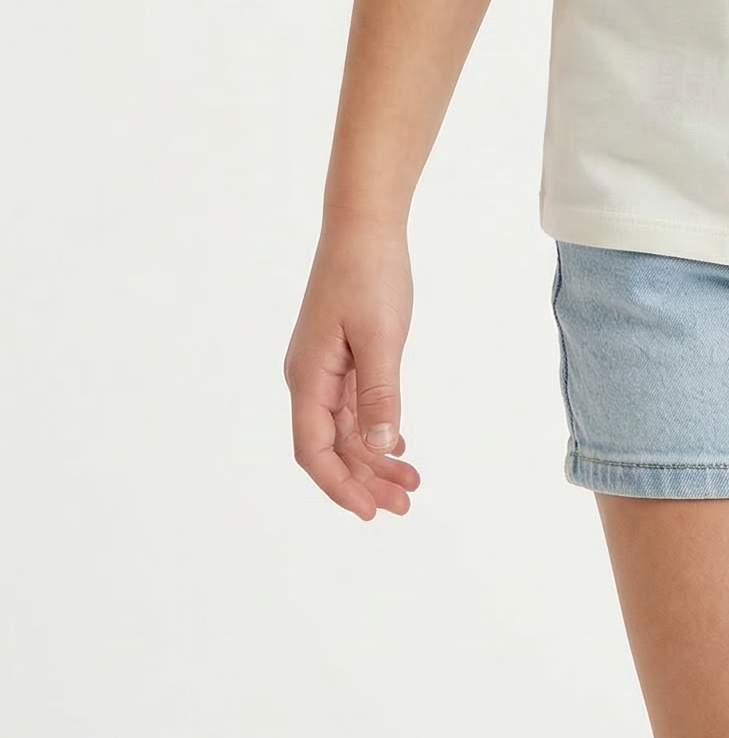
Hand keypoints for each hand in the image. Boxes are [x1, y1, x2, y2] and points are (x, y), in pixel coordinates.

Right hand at [284, 224, 422, 520]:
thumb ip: (379, 395)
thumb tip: (376, 448)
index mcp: (308, 378)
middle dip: (365, 480)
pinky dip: (375, 429)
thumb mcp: (380, 338)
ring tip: (411, 482)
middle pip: (332, 447)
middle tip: (405, 504)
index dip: (339, 486)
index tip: (371, 512)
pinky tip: (398, 444)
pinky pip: (354, 406)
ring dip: (374, 458)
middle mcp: (310, 378)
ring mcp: (325, 367)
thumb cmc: (369, 274)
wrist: (365, 224)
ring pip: (346, 429)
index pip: (314, 451)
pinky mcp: (342, 355)